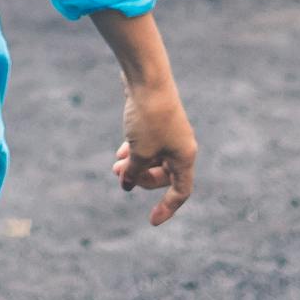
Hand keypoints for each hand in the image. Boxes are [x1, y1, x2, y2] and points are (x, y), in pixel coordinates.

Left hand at [112, 78, 196, 226]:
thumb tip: (127, 184)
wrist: (146, 79)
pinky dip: (135, 151)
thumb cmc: (148, 118)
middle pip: (164, 176)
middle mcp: (181, 145)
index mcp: (184, 157)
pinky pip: (148, 145)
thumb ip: (133, 173)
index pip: (181, 191)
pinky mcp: (157, 121)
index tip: (151, 221)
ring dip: (134, 165)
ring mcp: (169, 132)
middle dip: (141, 179)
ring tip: (115, 166)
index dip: (167, 208)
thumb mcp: (139, 153)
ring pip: (153, 159)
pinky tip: (120, 152)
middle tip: (118, 176)